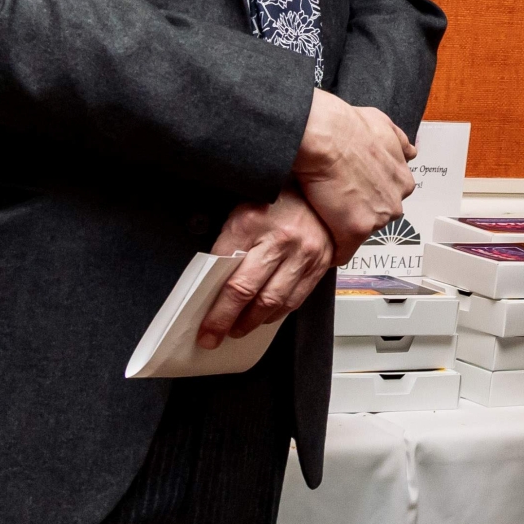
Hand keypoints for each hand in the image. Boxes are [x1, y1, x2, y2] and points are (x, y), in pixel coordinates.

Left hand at [198, 188, 336, 347]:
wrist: (318, 187)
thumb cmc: (273, 201)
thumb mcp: (239, 215)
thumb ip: (227, 248)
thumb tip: (210, 285)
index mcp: (252, 223)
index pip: (227, 274)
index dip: (214, 307)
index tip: (204, 326)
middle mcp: (281, 239)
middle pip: (249, 292)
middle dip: (227, 321)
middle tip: (214, 336)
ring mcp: (304, 253)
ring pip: (274, 301)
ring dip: (252, 322)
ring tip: (238, 329)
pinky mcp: (320, 263)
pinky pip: (296, 298)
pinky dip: (277, 313)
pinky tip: (264, 316)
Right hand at [293, 89, 414, 255]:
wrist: (325, 135)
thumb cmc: (347, 126)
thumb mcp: (383, 126)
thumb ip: (398, 143)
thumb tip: (409, 152)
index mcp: (403, 180)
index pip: (387, 199)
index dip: (366, 196)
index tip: (353, 193)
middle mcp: (395, 201)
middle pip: (376, 217)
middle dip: (357, 212)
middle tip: (335, 201)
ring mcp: (377, 218)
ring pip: (360, 231)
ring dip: (343, 226)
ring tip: (323, 214)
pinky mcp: (355, 230)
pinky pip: (344, 251)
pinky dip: (334, 248)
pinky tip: (325, 244)